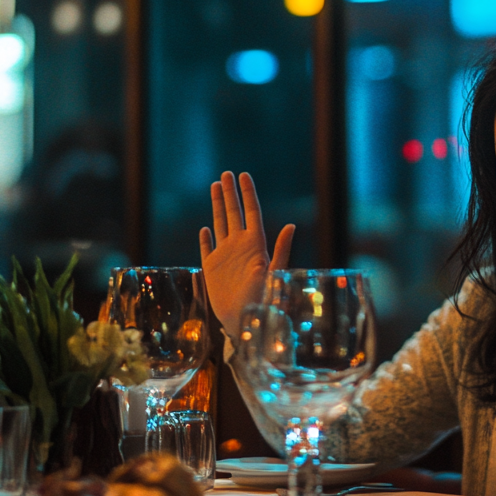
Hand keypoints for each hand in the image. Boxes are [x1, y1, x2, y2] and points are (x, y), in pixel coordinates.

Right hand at [198, 171, 294, 334]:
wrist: (244, 321)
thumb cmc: (264, 301)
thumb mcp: (275, 273)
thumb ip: (281, 250)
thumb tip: (291, 226)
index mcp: (255, 244)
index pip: (251, 212)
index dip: (247, 193)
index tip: (243, 175)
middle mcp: (239, 246)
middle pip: (234, 213)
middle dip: (229, 193)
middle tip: (226, 174)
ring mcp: (225, 256)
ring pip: (220, 224)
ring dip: (217, 206)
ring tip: (215, 187)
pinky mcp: (212, 268)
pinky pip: (207, 248)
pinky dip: (205, 238)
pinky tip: (205, 229)